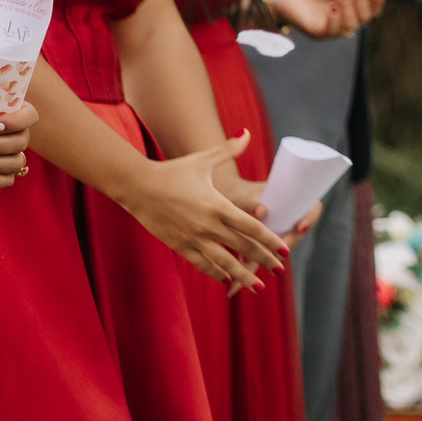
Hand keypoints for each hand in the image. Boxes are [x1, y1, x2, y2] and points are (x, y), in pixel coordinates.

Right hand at [115, 132, 286, 290]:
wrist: (137, 187)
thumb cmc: (173, 171)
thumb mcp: (203, 160)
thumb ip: (229, 150)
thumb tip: (247, 132)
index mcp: (218, 206)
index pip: (251, 228)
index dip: (269, 241)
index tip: (284, 251)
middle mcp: (207, 226)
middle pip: (241, 248)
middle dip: (262, 261)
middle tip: (280, 272)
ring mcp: (192, 238)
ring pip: (222, 262)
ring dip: (242, 275)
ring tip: (258, 288)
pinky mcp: (179, 246)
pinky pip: (201, 264)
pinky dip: (215, 273)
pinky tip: (227, 281)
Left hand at [264, 0, 386, 37]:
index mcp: (351, 9)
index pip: (371, 11)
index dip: (377, 2)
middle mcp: (345, 21)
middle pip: (364, 18)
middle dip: (362, 3)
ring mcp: (332, 28)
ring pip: (351, 25)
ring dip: (350, 8)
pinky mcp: (318, 32)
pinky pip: (332, 29)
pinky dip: (335, 17)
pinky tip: (332, 5)